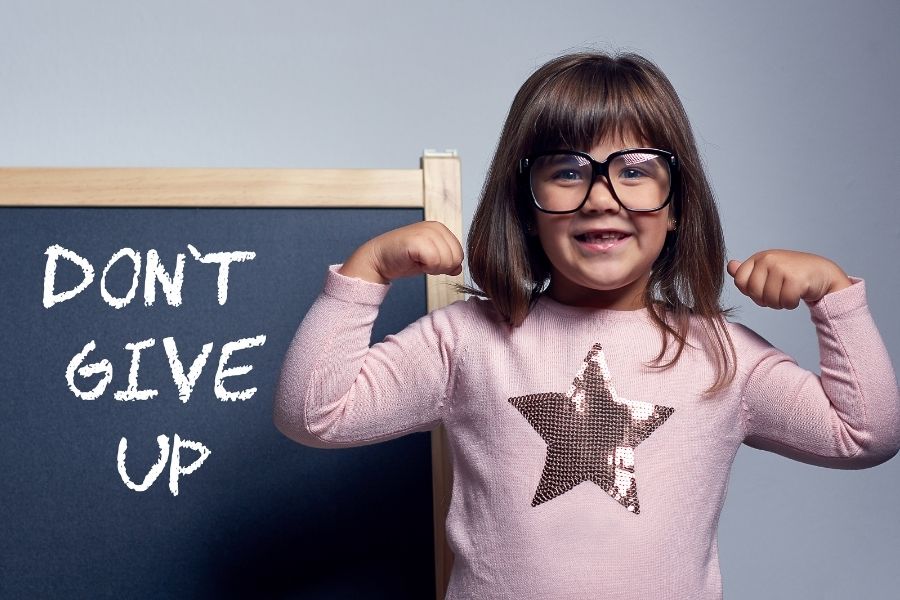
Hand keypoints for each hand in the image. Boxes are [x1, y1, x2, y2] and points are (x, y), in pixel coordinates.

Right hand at [339, 221, 463, 283]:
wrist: (378, 259)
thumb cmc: (403, 258)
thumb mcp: (430, 259)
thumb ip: (446, 260)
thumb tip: (458, 268)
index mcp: (441, 229)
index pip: (459, 254)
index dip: (446, 265)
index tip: (429, 262)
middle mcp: (435, 227)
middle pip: (455, 258)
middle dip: (441, 267)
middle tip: (422, 262)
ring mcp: (426, 232)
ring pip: (447, 261)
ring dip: (432, 268)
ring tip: (418, 260)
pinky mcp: (417, 240)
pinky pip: (435, 262)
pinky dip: (426, 268)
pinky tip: (414, 261)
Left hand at [727, 250, 851, 308]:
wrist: (823, 273)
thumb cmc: (792, 274)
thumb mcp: (767, 269)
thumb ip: (747, 271)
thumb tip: (730, 266)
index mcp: (759, 257)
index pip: (740, 282)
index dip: (751, 291)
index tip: (764, 288)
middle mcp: (768, 259)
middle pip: (754, 293)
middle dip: (765, 299)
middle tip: (779, 292)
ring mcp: (782, 268)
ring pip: (769, 300)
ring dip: (780, 303)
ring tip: (789, 292)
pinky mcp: (796, 279)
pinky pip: (786, 303)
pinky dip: (791, 304)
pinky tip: (799, 293)